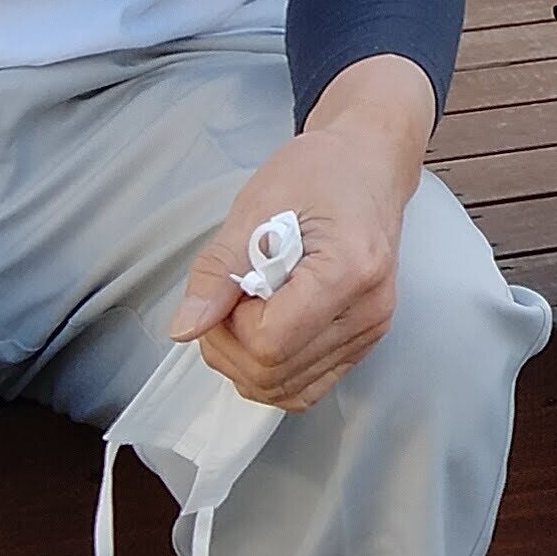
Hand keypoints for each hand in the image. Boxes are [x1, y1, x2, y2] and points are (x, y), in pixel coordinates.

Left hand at [164, 65, 431, 408]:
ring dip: (245, 361)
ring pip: (285, 390)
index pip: (270, 341)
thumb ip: (218, 270)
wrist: (368, 166)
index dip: (233, 321)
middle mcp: (369, 312)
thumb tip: (185, 327)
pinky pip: (305, 387)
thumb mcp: (256, 205)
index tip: (236, 281)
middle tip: (229, 296)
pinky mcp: (363, 343)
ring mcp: (370, 332)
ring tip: (244, 310)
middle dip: (230, 344)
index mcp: (349, 271)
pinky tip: (263, 330)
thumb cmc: (320, 172)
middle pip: (273, 374)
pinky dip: (271, 370)